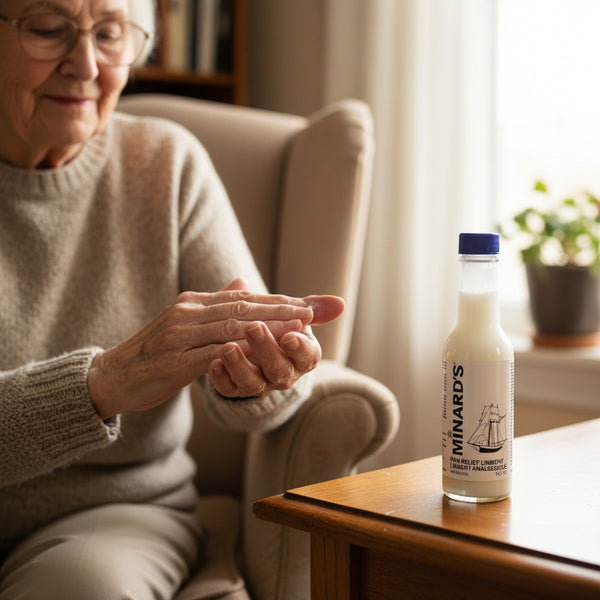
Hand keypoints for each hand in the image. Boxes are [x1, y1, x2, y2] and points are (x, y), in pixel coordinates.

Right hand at [87, 278, 343, 416]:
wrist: (112, 377)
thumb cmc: (156, 354)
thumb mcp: (187, 326)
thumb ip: (217, 307)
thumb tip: (243, 283)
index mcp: (196, 303)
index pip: (246, 298)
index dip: (283, 300)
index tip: (315, 304)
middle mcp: (189, 312)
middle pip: (245, 308)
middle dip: (286, 309)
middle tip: (319, 311)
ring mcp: (180, 334)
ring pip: (233, 327)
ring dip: (270, 326)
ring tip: (301, 327)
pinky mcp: (174, 360)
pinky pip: (213, 355)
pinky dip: (240, 352)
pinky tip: (263, 353)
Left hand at [208, 280, 344, 397]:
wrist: (253, 344)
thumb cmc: (279, 326)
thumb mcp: (295, 316)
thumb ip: (313, 308)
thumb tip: (339, 303)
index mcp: (302, 357)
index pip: (307, 357)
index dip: (299, 348)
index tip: (290, 335)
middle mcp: (284, 374)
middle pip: (279, 370)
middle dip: (266, 349)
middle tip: (253, 328)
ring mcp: (259, 384)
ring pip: (252, 383)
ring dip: (239, 366)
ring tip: (226, 347)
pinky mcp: (235, 389)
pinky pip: (228, 390)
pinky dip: (220, 378)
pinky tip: (212, 363)